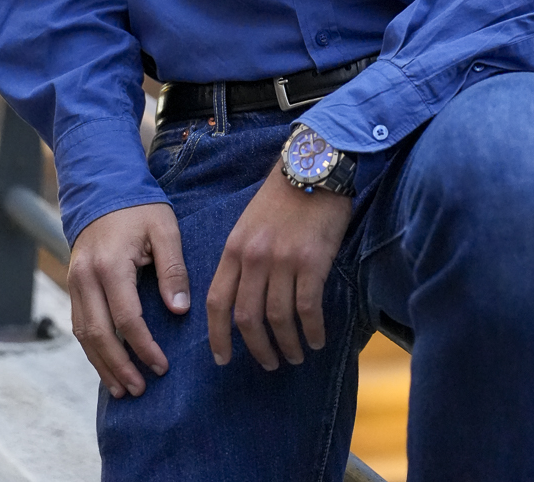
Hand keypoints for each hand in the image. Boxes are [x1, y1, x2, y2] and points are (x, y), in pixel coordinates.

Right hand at [68, 202, 188, 398]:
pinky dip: (92, 349)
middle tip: (140, 390)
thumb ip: (172, 268)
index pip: (126, 318)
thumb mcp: (164, 229)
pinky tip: (107, 365)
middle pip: (99, 334)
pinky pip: (80, 324)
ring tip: (123, 389)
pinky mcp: (73, 285)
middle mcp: (85, 277)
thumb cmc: (140, 208)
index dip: (144, 346)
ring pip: (84, 335)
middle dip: (119, 366)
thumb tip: (178, 310)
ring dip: (102, 365)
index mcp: (110, 264)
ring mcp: (74, 282)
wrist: (103, 187)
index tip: (162, 366)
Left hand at [206, 162, 352, 369]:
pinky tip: (316, 340)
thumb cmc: (283, 196)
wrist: (314, 168)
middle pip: (247, 318)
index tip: (223, 359)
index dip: (217, 336)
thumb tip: (243, 299)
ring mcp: (283, 260)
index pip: (217, 302)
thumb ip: (243, 258)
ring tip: (295, 356)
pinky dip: (312, 331)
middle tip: (269, 363)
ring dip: (286, 345)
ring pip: (278, 319)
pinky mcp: (312, 262)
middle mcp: (254, 257)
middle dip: (257, 348)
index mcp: (234, 248)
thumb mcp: (249, 224)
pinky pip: (308, 309)